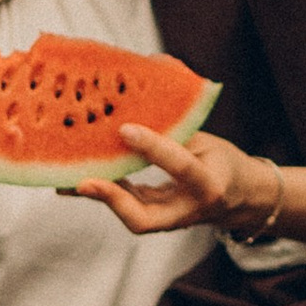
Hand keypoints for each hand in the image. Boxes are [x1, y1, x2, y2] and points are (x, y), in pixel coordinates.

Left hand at [76, 127, 282, 239]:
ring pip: (128, 217)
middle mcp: (187, 210)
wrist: (241, 199)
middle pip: (143, 219)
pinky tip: (76, 176)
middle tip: (83, 182)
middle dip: (112, 201)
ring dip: (97, 196)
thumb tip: (145, 85)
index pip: (180, 167)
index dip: (154, 148)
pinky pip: (126, 207)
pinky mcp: (154, 217)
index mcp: (209, 185)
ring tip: (64, 179)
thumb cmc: (223, 163)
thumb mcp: (208, 142)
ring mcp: (168, 219)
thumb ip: (177, 128)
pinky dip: (103, 191)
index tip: (126, 128)